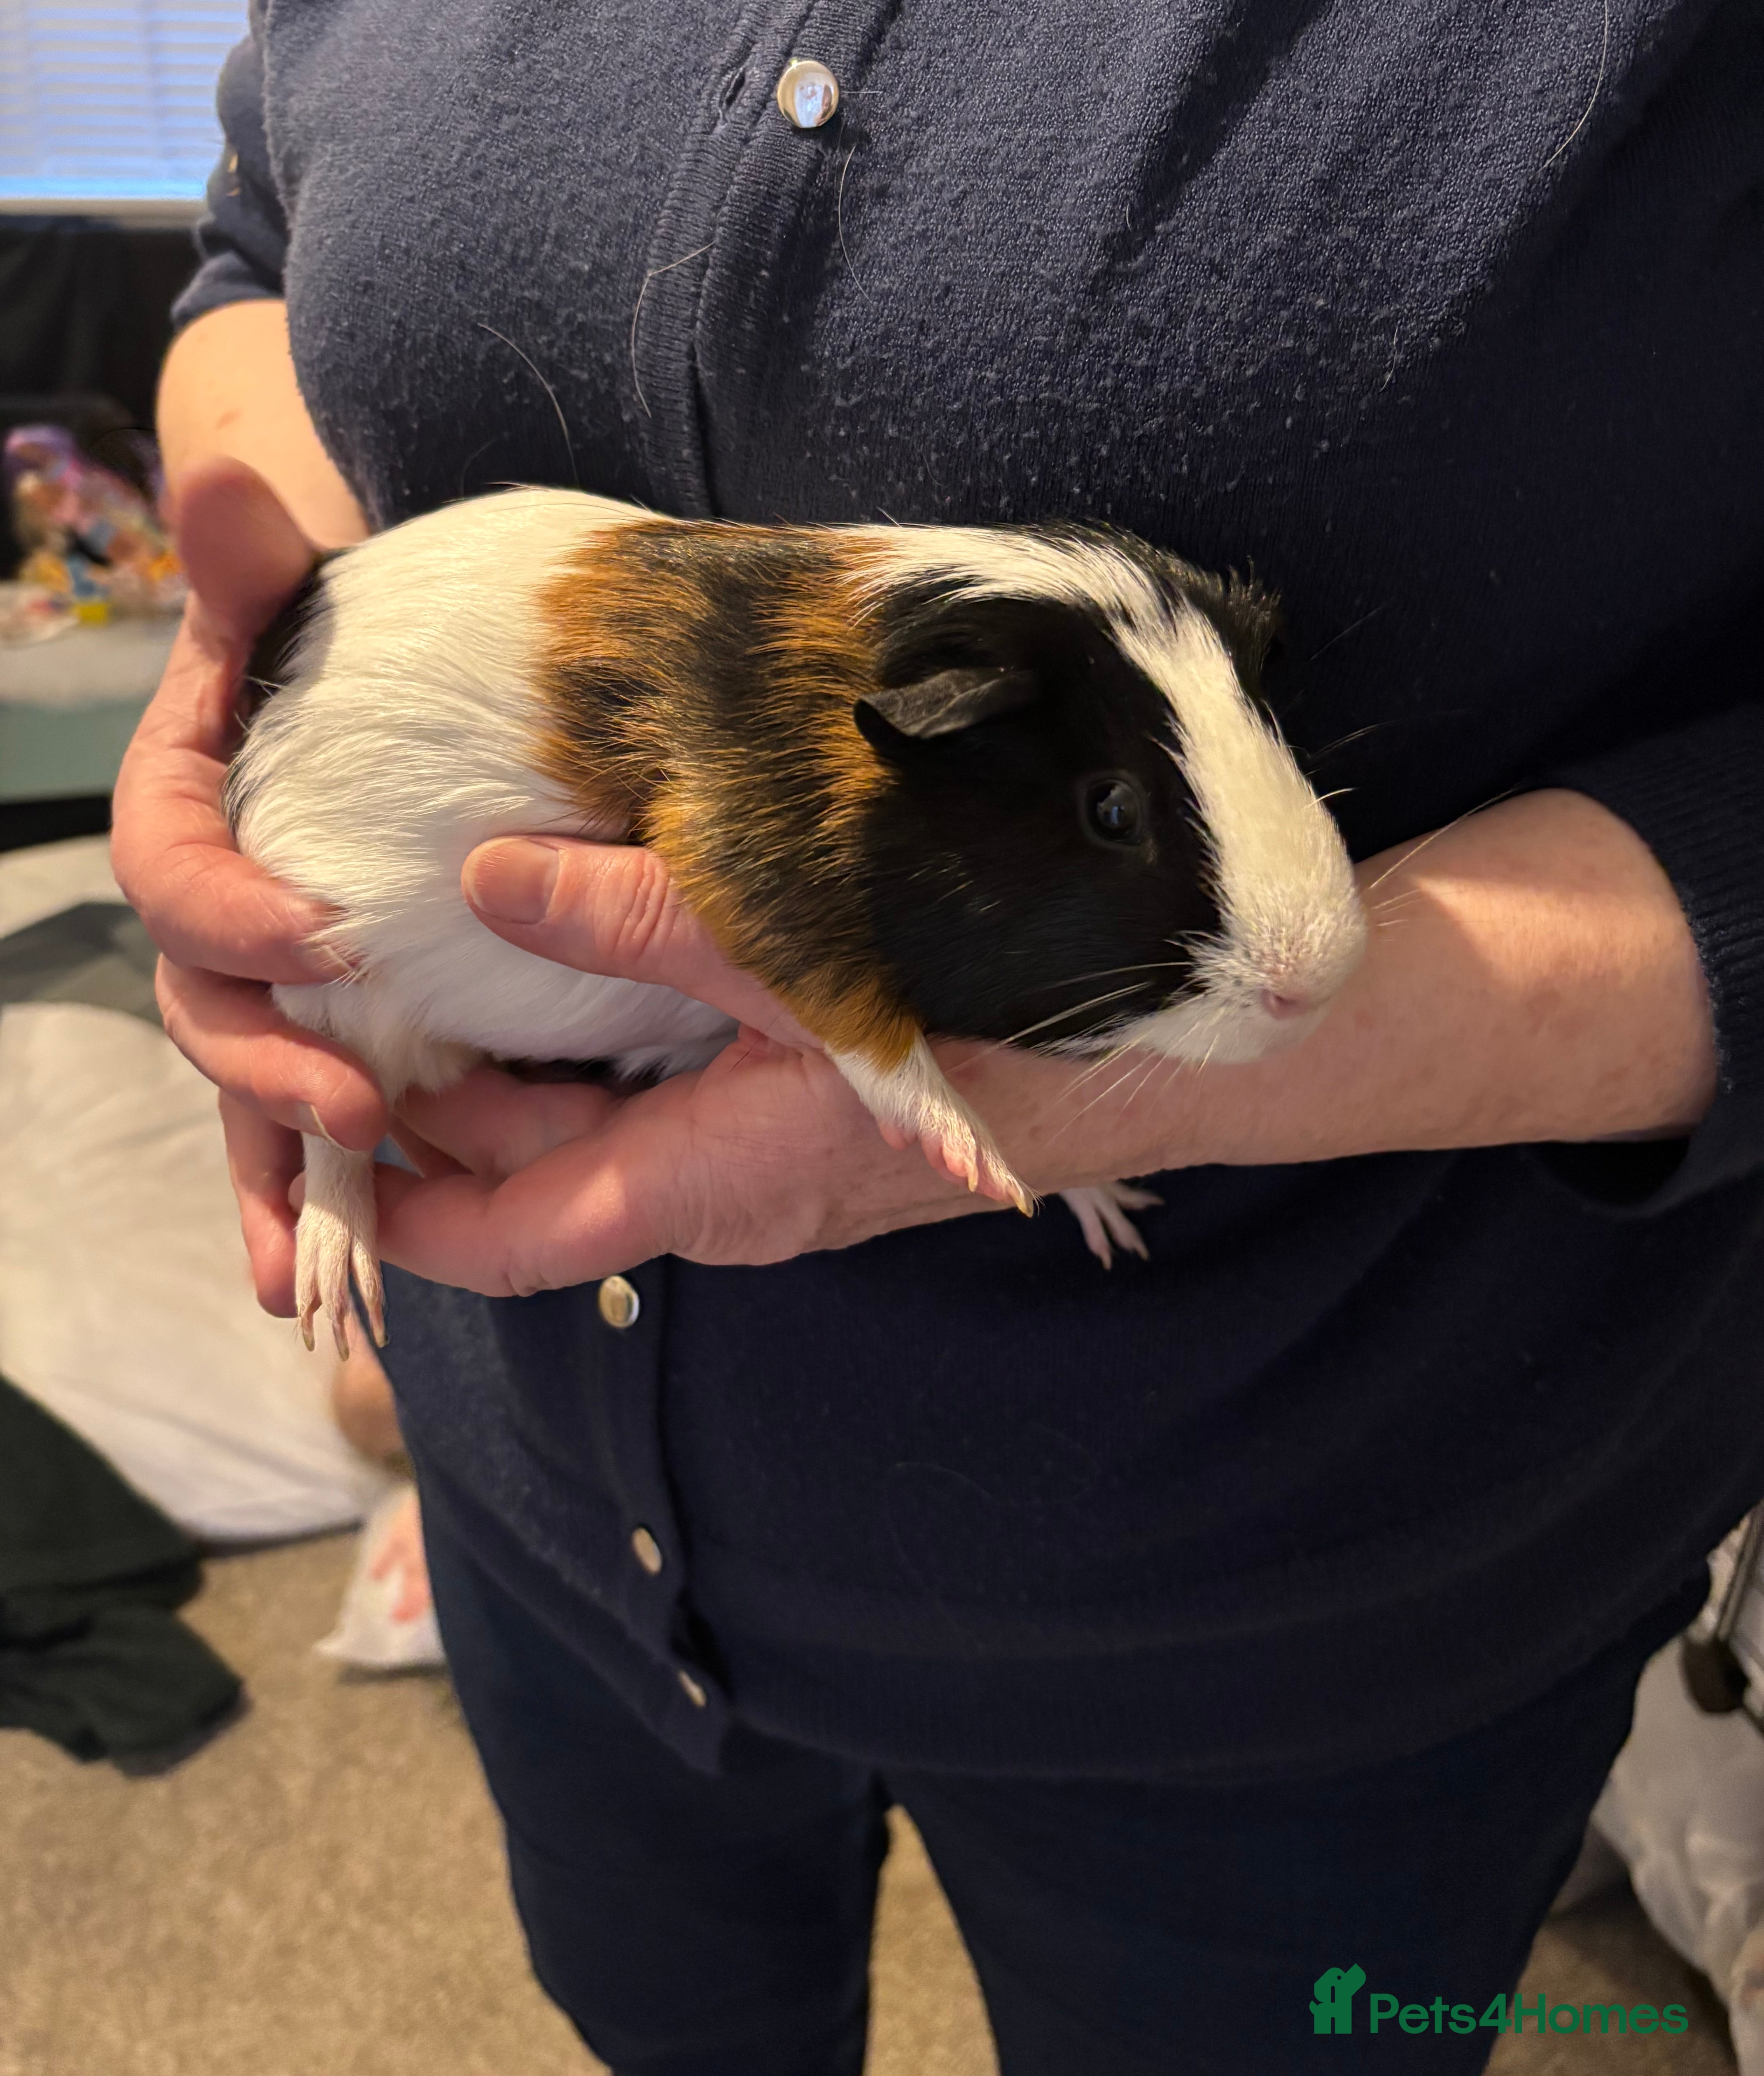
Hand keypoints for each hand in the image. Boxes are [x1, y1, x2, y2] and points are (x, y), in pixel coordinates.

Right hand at [111, 460, 390, 1315]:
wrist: (363, 697)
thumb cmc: (327, 650)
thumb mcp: (295, 602)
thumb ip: (256, 566)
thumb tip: (220, 475)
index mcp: (186, 810)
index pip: (177, 868)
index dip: (230, 905)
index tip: (316, 927)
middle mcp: (206, 908)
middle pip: (205, 1001)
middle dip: (268, 1057)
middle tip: (354, 1095)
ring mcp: (251, 983)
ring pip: (240, 1087)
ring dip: (269, 1168)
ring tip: (306, 1256)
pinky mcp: (305, 1029)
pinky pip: (284, 1125)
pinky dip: (290, 1195)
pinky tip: (307, 1275)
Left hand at [376, 837, 1139, 1293]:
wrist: (1162, 1042)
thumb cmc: (1000, 1012)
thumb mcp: (802, 956)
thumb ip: (641, 919)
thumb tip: (494, 877)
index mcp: (713, 1187)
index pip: (514, 1239)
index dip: (401, 1211)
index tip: (312, 1145)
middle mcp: (729, 1194)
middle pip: (543, 1179)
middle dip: (440, 1117)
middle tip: (350, 1013)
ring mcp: (771, 1159)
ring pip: (605, 1134)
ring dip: (520, 1074)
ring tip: (431, 975)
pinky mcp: (808, 1114)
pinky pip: (666, 1100)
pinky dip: (599, 1048)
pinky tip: (569, 957)